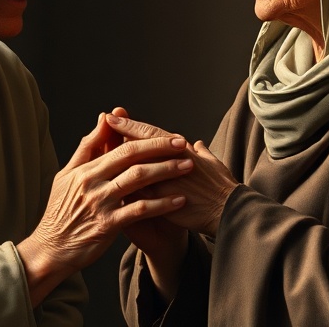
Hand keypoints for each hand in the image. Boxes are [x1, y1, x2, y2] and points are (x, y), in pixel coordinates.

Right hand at [18, 113, 191, 305]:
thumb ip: (88, 148)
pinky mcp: (107, 224)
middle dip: (160, 148)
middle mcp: (92, 182)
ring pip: (138, 179)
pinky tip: (178, 200)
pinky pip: (140, 209)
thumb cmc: (61, 211)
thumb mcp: (67, 175)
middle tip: (182, 144)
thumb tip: (105, 118)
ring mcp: (100, 202)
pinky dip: (161, 203)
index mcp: (84, 169)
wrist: (51, 249)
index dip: (145, 137)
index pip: (119, 145)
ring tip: (186, 167)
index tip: (168, 134)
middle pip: (131, 156)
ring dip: (165, 171)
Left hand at [105, 114, 239, 237]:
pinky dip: (124, 184)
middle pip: (141, 143)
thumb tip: (198, 144)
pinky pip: (139, 190)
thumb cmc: (223, 188)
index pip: (152, 134)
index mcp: (182, 150)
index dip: (133, 124)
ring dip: (119, 156)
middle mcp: (172, 160)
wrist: (227, 213)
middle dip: (122, 132)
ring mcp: (167, 178)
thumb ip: (203, 154)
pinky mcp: (163, 199)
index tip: (115, 115)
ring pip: (137, 164)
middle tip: (105, 121)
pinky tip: (109, 179)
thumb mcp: (214, 165)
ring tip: (101, 147)